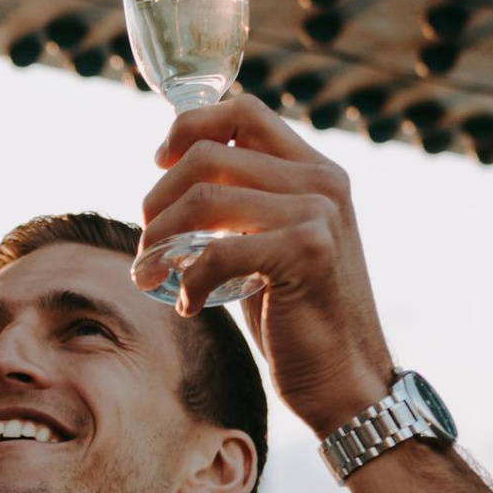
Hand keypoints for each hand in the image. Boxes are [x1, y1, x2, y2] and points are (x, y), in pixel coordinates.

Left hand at [138, 94, 394, 435]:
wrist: (344, 380)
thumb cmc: (297, 316)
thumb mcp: (271, 244)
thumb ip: (243, 207)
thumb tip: (175, 177)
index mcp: (316, 170)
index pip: (244, 112)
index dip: (189, 126)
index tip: (158, 163)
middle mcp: (322, 181)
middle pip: (209, 154)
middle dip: (159, 196)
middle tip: (147, 240)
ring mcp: (318, 214)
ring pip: (205, 197)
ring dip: (161, 237)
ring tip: (151, 271)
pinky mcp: (306, 254)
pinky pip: (218, 251)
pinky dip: (188, 280)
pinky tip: (188, 304)